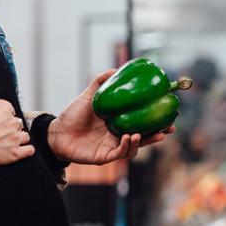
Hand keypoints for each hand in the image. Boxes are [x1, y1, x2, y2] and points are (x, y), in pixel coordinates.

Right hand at [0, 98, 33, 164]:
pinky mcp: (14, 152)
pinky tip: (22, 150)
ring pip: (25, 136)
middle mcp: (12, 122)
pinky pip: (29, 150)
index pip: (11, 111)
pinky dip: (27, 151)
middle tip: (1, 133)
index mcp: (4, 108)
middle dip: (11, 128)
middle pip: (17, 124)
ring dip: (19, 139)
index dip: (5, 117)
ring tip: (10, 142)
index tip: (0, 121)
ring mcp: (14, 137)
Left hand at [48, 70, 174, 164]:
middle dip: (158, 134)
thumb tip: (115, 69)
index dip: (156, 120)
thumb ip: (100, 82)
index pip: (142, 122)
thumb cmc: (72, 115)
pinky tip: (129, 137)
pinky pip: (120, 153)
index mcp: (119, 123)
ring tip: (141, 133)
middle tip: (168, 128)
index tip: (169, 114)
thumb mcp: (88, 96)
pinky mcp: (104, 157)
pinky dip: (126, 146)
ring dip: (142, 141)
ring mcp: (112, 147)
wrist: (56, 132)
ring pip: (134, 147)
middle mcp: (119, 136)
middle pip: (144, 137)